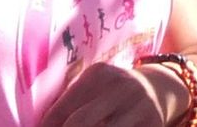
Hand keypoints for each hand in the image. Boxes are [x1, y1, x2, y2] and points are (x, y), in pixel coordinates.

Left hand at [38, 61, 173, 126]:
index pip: (62, 108)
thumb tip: (37, 122)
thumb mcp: (95, 84)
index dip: (46, 126)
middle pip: (80, 123)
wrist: (159, 88)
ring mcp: (138, 107)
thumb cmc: (112, 91)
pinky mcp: (152, 124)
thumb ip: (69, 98)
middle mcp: (120, 87)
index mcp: (99, 74)